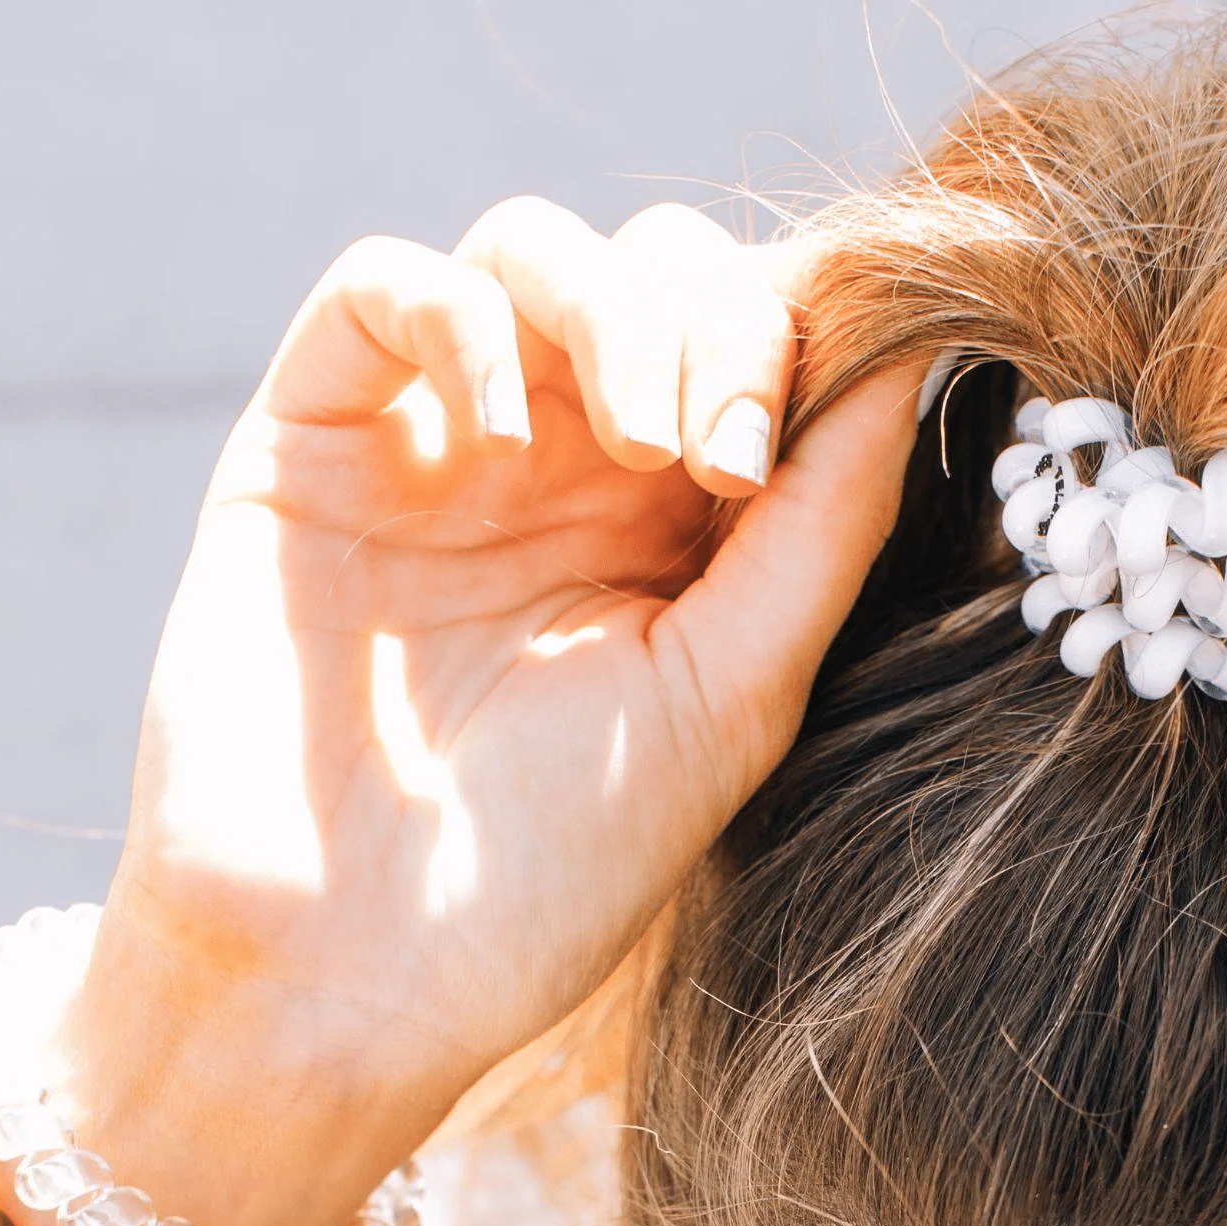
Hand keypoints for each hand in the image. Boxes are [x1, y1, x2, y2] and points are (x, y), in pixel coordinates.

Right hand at [63, 199, 920, 1225]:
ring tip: (631, 447)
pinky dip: (456, 319)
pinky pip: (385, 286)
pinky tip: (494, 442)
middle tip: (711, 462)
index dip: (797, 350)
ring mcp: (442, 452)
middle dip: (715, 327)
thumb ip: (823, 526)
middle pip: (667, 273)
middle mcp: (569, 477)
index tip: (776, 460)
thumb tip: (911, 359)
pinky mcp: (314, 443)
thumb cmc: (553, 868)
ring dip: (610, 311)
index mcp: (681, 537)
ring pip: (537, 252)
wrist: (348, 972)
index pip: (764, 349)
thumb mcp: (732, 696)